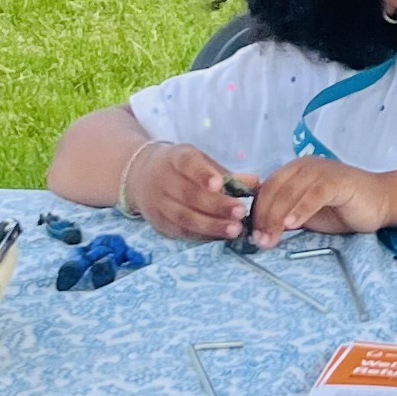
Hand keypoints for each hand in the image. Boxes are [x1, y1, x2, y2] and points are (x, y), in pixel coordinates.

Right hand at [115, 139, 250, 240]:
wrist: (141, 177)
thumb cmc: (182, 169)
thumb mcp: (200, 162)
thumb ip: (227, 174)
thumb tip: (256, 184)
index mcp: (175, 158)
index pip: (187, 164)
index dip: (202, 174)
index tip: (220, 184)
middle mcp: (162, 180)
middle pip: (188, 194)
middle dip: (216, 206)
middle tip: (240, 212)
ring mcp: (157, 203)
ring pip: (183, 217)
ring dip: (211, 225)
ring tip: (234, 230)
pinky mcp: (158, 223)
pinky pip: (181, 232)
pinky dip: (202, 235)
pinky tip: (221, 237)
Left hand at [245, 155, 394, 245]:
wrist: (380, 203)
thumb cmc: (342, 210)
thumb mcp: (306, 215)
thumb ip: (284, 216)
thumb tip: (259, 231)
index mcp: (293, 171)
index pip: (266, 189)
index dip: (257, 212)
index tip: (252, 235)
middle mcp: (304, 166)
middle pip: (275, 190)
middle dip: (264, 218)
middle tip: (260, 241)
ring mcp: (321, 171)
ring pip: (290, 192)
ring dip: (277, 218)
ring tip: (271, 239)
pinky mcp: (337, 181)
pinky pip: (314, 194)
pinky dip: (300, 210)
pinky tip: (292, 225)